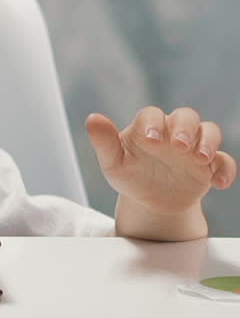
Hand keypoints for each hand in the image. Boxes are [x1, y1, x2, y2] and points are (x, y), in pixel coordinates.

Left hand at [85, 107, 235, 215]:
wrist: (151, 202)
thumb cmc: (129, 176)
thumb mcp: (113, 163)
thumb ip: (104, 142)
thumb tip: (92, 118)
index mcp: (147, 127)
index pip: (151, 115)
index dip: (152, 124)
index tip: (151, 141)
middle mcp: (172, 131)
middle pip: (186, 115)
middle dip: (185, 128)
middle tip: (180, 145)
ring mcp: (193, 146)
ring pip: (209, 131)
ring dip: (208, 142)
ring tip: (200, 159)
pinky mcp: (210, 164)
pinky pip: (224, 161)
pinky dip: (225, 169)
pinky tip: (219, 183)